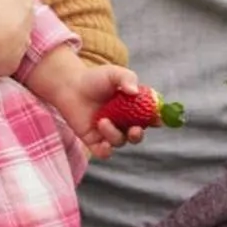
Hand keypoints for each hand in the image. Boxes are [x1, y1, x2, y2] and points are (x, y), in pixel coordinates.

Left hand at [27, 55, 147, 161]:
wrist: (69, 86)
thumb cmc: (94, 78)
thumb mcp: (113, 74)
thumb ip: (127, 78)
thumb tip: (135, 91)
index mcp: (133, 107)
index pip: (148, 117)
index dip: (155, 119)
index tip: (157, 120)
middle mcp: (123, 122)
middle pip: (136, 135)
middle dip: (138, 135)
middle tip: (135, 130)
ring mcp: (109, 132)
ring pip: (119, 141)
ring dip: (114, 134)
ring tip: (102, 121)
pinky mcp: (94, 140)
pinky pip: (104, 152)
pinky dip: (106, 152)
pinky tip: (104, 145)